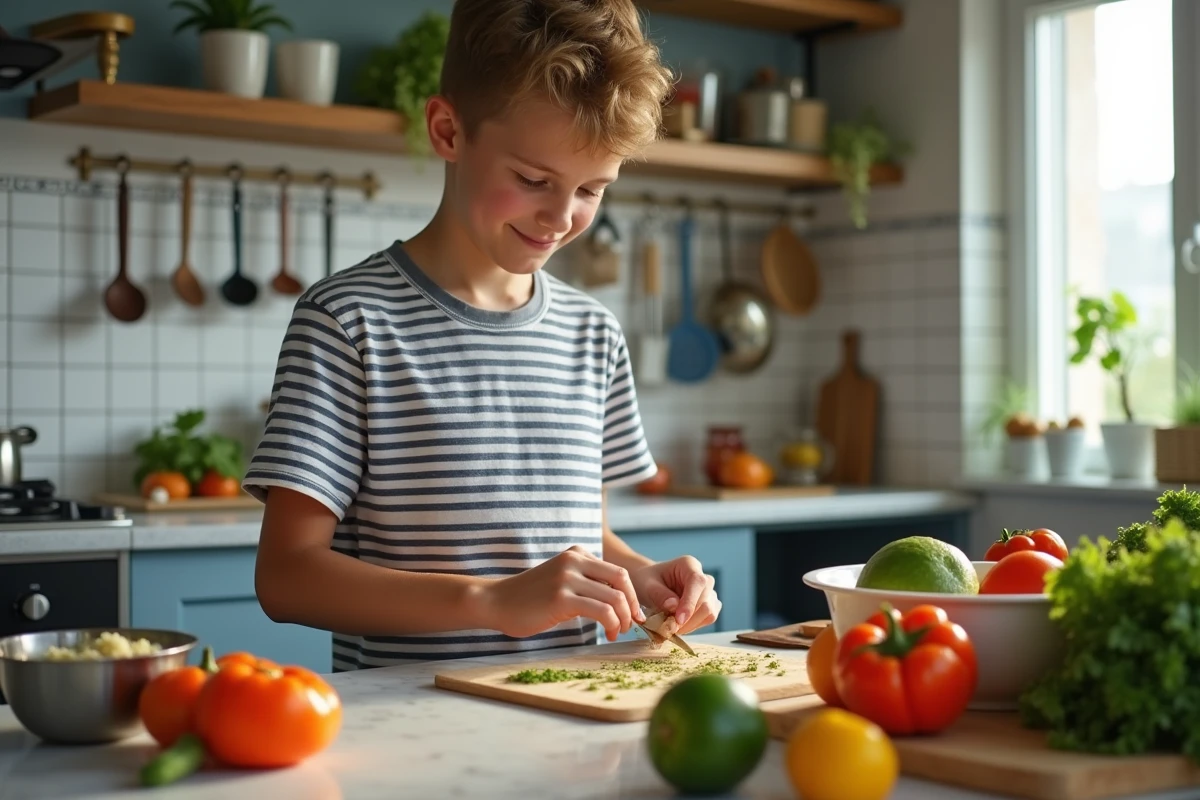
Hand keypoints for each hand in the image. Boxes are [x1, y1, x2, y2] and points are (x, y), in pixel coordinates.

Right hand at [483, 546, 644, 641]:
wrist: (496, 602)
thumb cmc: (530, 598)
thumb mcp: (562, 581)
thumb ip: (586, 583)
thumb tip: (620, 602)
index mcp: (577, 554)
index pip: (617, 572)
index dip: (631, 595)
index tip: (633, 614)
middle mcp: (574, 560)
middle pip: (621, 580)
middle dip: (631, 605)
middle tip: (630, 624)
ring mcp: (567, 577)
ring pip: (614, 598)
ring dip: (622, 619)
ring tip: (616, 632)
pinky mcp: (561, 597)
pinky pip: (601, 611)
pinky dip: (612, 625)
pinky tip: (607, 634)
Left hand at [631, 556, 720, 635]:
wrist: (650, 585)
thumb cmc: (647, 581)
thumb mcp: (647, 586)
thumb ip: (659, 595)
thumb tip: (674, 606)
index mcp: (689, 565)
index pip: (697, 582)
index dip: (690, 603)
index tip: (678, 620)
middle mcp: (703, 577)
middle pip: (705, 601)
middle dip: (688, 619)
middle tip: (669, 628)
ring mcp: (709, 592)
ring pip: (709, 612)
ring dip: (691, 624)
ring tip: (671, 626)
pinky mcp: (710, 605)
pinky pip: (708, 619)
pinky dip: (694, 626)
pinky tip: (679, 625)